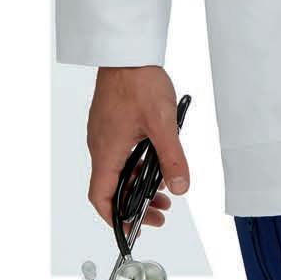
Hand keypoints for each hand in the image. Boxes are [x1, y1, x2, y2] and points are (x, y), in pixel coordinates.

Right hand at [87, 66, 189, 234]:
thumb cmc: (137, 82)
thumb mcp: (163, 125)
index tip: (133, 226)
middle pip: (112, 187)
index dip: (115, 217)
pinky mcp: (111, 124)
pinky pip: (121, 153)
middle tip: (160, 213)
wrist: (126, 52)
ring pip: (119, 170)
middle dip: (135, 205)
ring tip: (165, 191)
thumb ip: (172, 159)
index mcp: (107, 151)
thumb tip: (180, 186)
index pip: (101, 197)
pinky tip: (158, 161)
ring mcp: (105, 134)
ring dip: (139, 184)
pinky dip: (137, 165)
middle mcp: (100, 146)